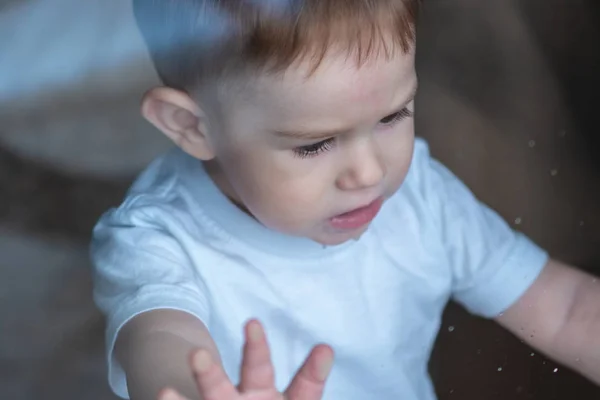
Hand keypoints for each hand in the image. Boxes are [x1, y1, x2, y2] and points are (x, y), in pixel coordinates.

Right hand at [158, 319, 333, 399]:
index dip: (313, 370)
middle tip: (253, 323)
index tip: (325, 349)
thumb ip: (305, 385)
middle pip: (257, 372)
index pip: (304, 387)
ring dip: (209, 373)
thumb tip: (326, 353)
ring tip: (198, 354)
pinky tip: (164, 392)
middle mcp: (256, 399)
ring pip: (218, 390)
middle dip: (256, 350)